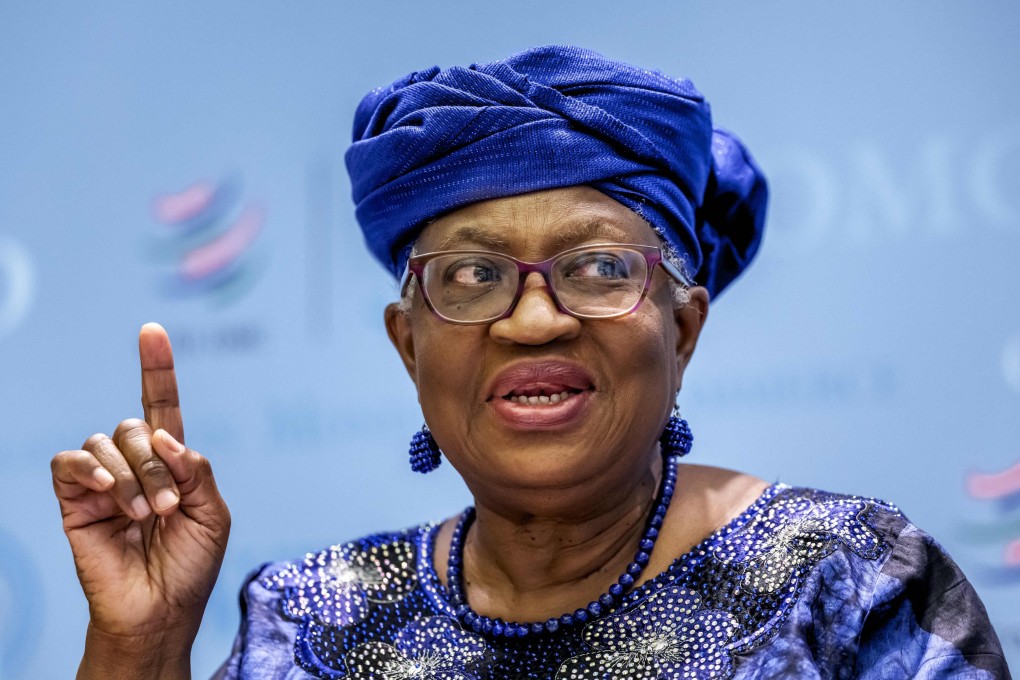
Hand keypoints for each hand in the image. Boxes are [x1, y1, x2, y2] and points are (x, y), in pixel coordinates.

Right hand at [51, 323, 229, 677]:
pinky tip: (108, 495)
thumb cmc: (190, 566)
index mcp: (171, 462)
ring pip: (107, 443)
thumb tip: (164, 438)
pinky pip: (70, 463)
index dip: (157, 369)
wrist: (159, 610)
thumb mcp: (214, 514)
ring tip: (144, 517)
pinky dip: (90, 471)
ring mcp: (102, 481)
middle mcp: (134, 464)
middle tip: (168, 508)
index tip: (152, 332)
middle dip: (155, 464)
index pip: (162, 407)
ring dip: (131, 478)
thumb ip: (197, 469)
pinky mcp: (73, 500)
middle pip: (136, 427)